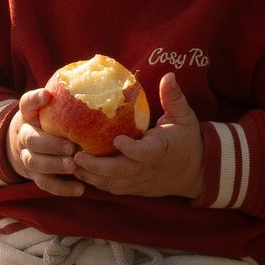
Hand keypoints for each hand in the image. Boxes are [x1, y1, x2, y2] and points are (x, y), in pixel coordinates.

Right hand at [7, 89, 84, 196]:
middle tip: (70, 147)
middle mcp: (25, 135)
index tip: (46, 95)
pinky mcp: (36, 176)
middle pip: (31, 139)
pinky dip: (62, 188)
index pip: (27, 103)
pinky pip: (46, 184)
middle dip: (49, 144)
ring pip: (34, 163)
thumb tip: (108, 78)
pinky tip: (80, 188)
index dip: (34, 100)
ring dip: (53, 165)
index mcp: (30, 115)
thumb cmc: (53, 121)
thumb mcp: (55, 107)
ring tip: (72, 166)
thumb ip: (71, 98)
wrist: (29, 145)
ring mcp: (28, 157)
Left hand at [69, 71, 204, 200]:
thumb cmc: (186, 140)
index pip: (146, 153)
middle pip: (121, 172)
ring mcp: (139, 181)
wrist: (196, 172)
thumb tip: (168, 75)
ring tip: (68, 162)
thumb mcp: (184, 117)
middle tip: (77, 155)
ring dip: (90, 176)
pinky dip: (94, 182)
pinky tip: (77, 170)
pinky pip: (111, 188)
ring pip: (112, 183)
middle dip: (98, 166)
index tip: (117, 140)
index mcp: (161, 150)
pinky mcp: (133, 188)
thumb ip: (174, 98)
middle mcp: (148, 169)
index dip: (131, 149)